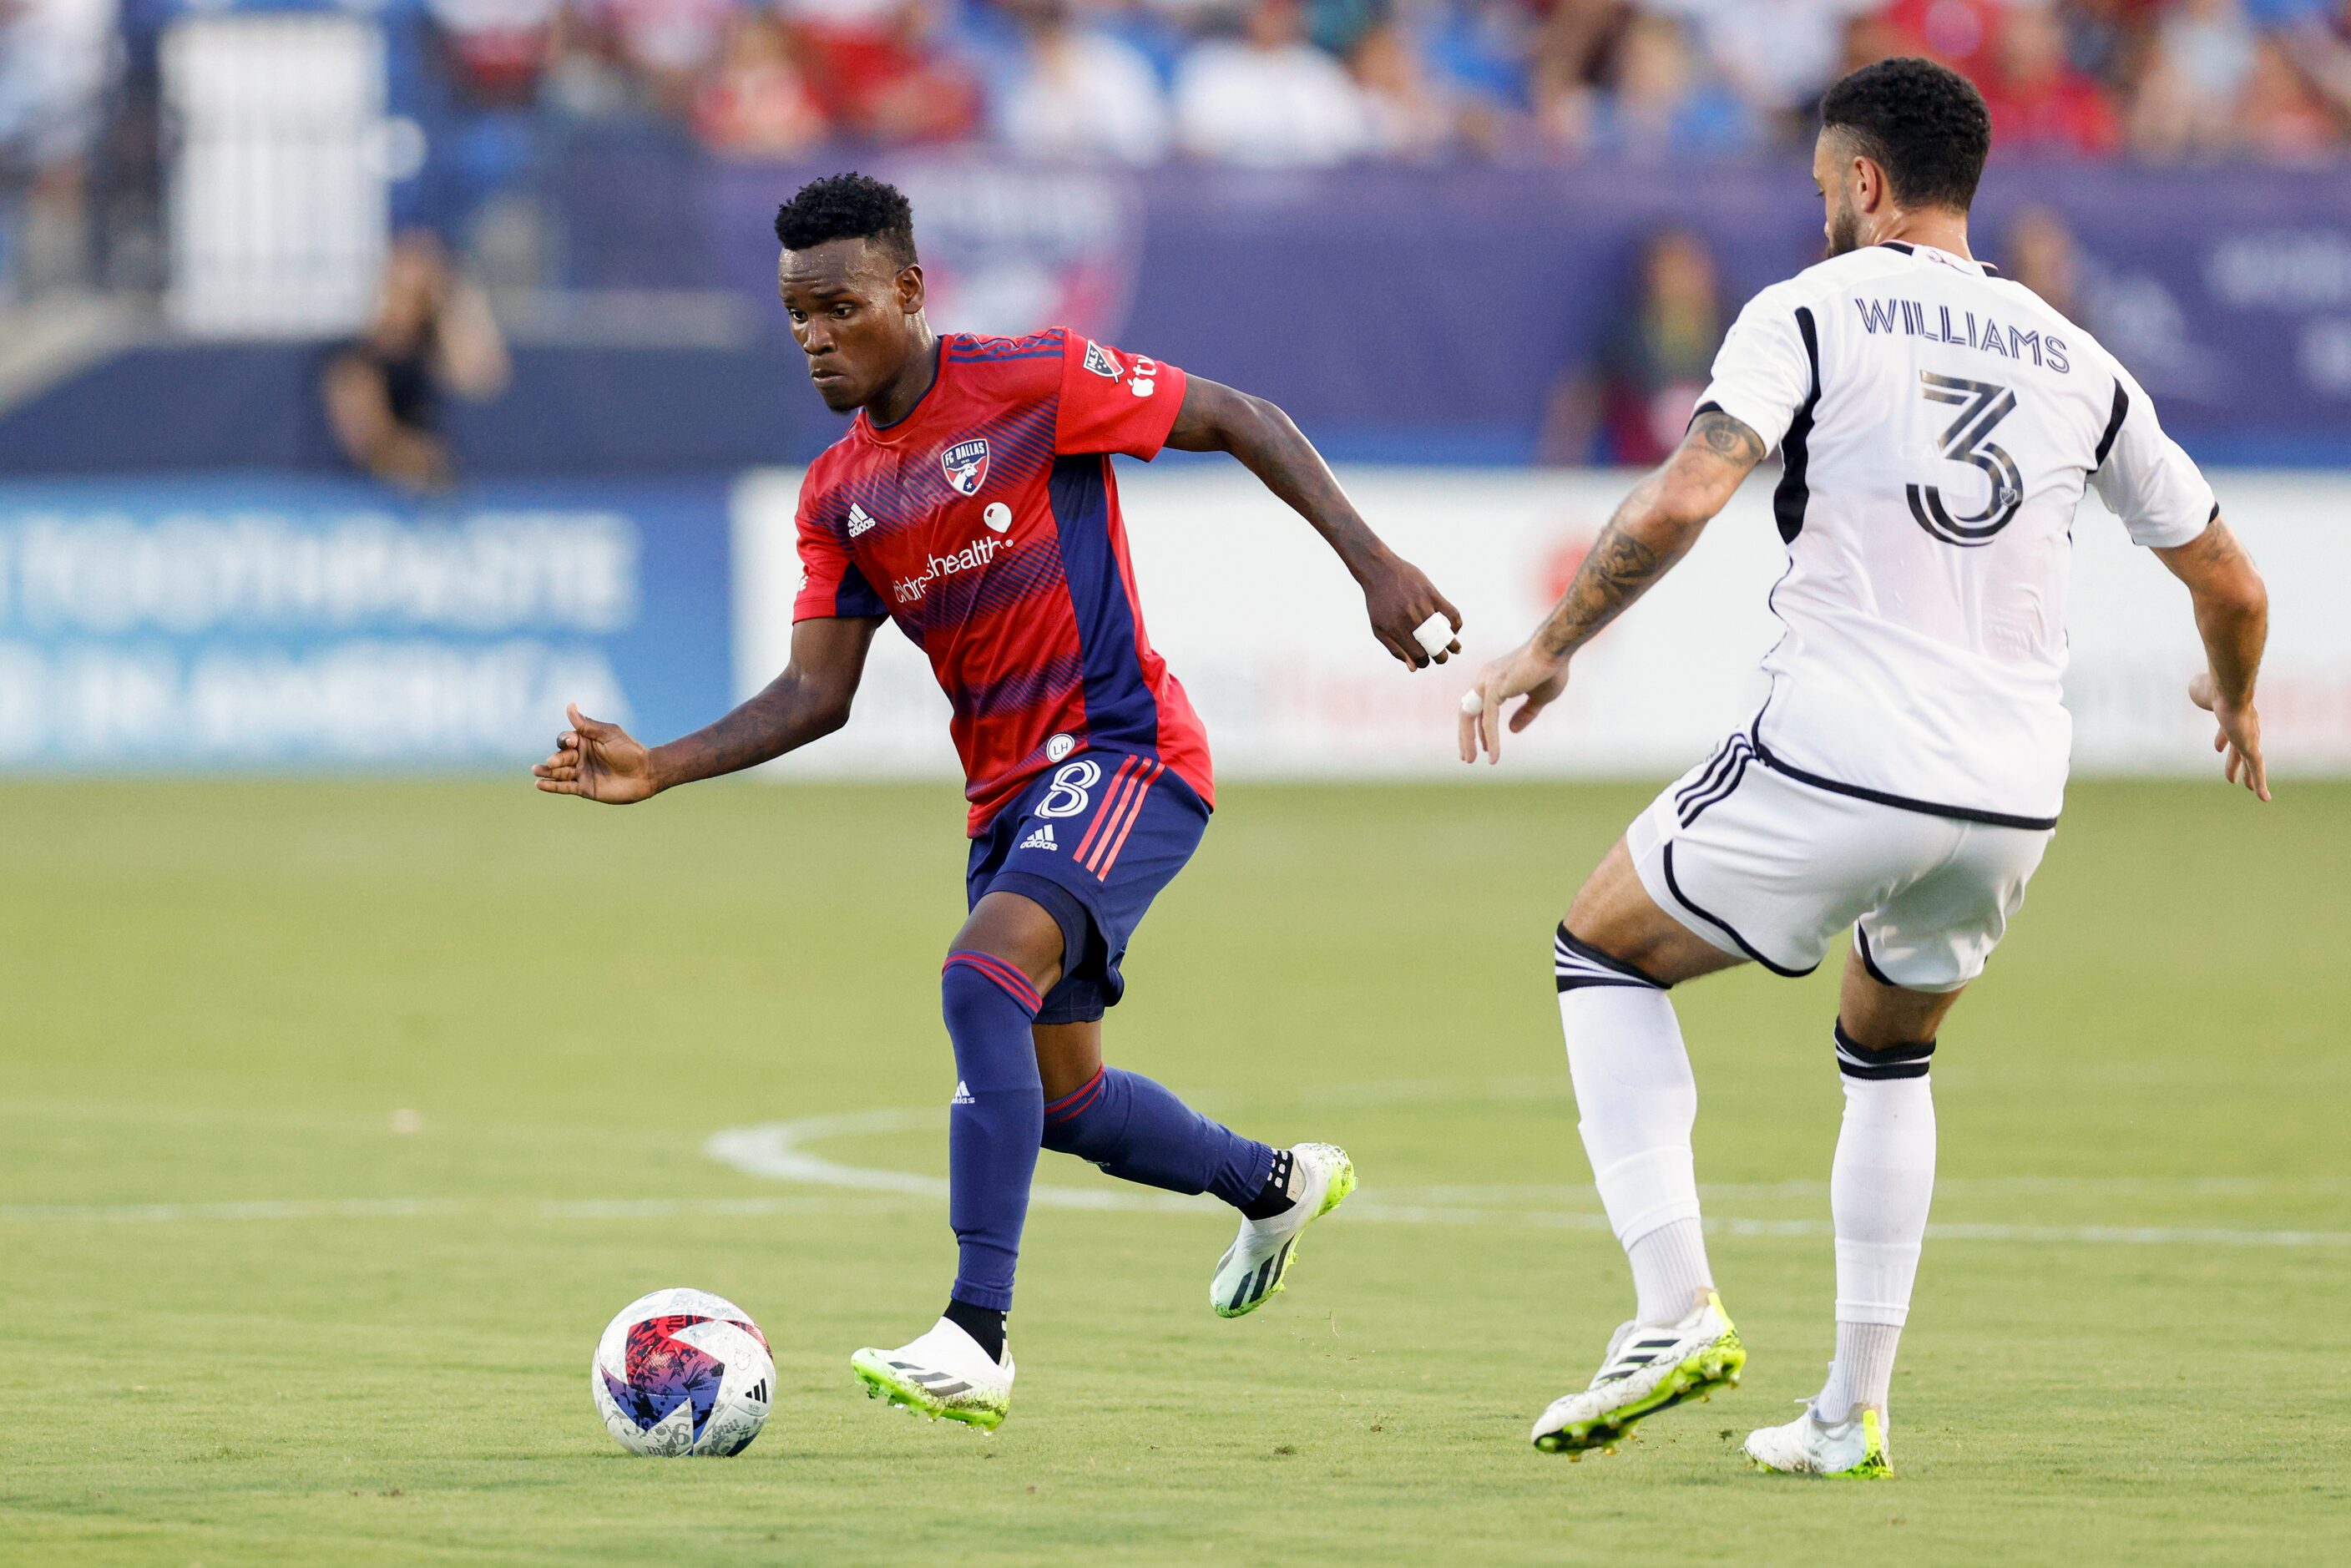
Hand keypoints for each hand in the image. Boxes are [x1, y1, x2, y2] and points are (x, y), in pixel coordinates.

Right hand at [533, 703, 659, 802]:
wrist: (646, 773)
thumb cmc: (630, 750)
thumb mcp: (609, 734)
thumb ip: (587, 724)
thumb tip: (570, 705)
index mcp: (585, 741)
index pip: (566, 739)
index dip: (565, 741)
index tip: (573, 743)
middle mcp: (580, 757)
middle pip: (561, 756)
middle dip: (556, 758)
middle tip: (553, 762)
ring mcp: (581, 773)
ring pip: (559, 772)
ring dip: (547, 771)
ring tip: (535, 771)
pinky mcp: (584, 788)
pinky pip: (565, 786)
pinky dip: (552, 786)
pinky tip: (540, 784)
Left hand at [1358, 549, 1461, 668]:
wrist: (1379, 571)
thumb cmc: (1378, 602)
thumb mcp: (1379, 628)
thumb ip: (1395, 649)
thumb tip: (1413, 668)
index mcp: (1397, 630)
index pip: (1418, 656)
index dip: (1423, 663)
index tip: (1425, 661)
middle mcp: (1411, 620)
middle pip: (1434, 647)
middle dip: (1440, 658)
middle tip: (1441, 657)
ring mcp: (1423, 606)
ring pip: (1444, 633)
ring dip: (1453, 645)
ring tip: (1456, 649)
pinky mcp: (1432, 594)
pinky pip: (1451, 612)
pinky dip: (1457, 623)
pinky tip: (1455, 628)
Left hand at [1458, 641, 1569, 764]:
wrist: (1556, 650)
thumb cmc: (1550, 669)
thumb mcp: (1538, 698)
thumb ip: (1525, 713)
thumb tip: (1512, 731)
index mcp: (1492, 678)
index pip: (1477, 707)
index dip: (1478, 728)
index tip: (1483, 747)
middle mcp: (1485, 678)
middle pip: (1467, 712)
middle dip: (1466, 736)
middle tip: (1467, 758)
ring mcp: (1487, 682)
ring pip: (1470, 716)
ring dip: (1469, 740)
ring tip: (1471, 760)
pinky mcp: (1495, 689)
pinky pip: (1489, 720)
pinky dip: (1490, 739)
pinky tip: (1493, 755)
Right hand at [2189, 674, 2269, 801]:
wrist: (2230, 688)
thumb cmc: (2213, 684)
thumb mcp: (2200, 689)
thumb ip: (2199, 690)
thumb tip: (2196, 690)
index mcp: (2231, 714)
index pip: (2228, 730)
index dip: (2223, 739)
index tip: (2217, 748)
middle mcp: (2245, 726)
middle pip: (2241, 747)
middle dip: (2238, 760)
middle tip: (2236, 773)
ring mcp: (2250, 737)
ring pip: (2250, 761)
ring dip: (2249, 775)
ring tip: (2248, 788)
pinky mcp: (2252, 748)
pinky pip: (2257, 769)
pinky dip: (2260, 784)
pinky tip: (2264, 798)